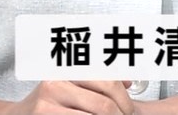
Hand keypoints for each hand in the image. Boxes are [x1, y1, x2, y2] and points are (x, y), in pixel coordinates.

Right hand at [4, 80, 138, 114]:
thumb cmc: (47, 102)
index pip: (107, 79)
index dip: (124, 98)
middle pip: (104, 103)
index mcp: (66, 68)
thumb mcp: (69, 85)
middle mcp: (56, 82)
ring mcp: (48, 102)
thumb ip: (97, 80)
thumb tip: (129, 81)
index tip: (130, 109)